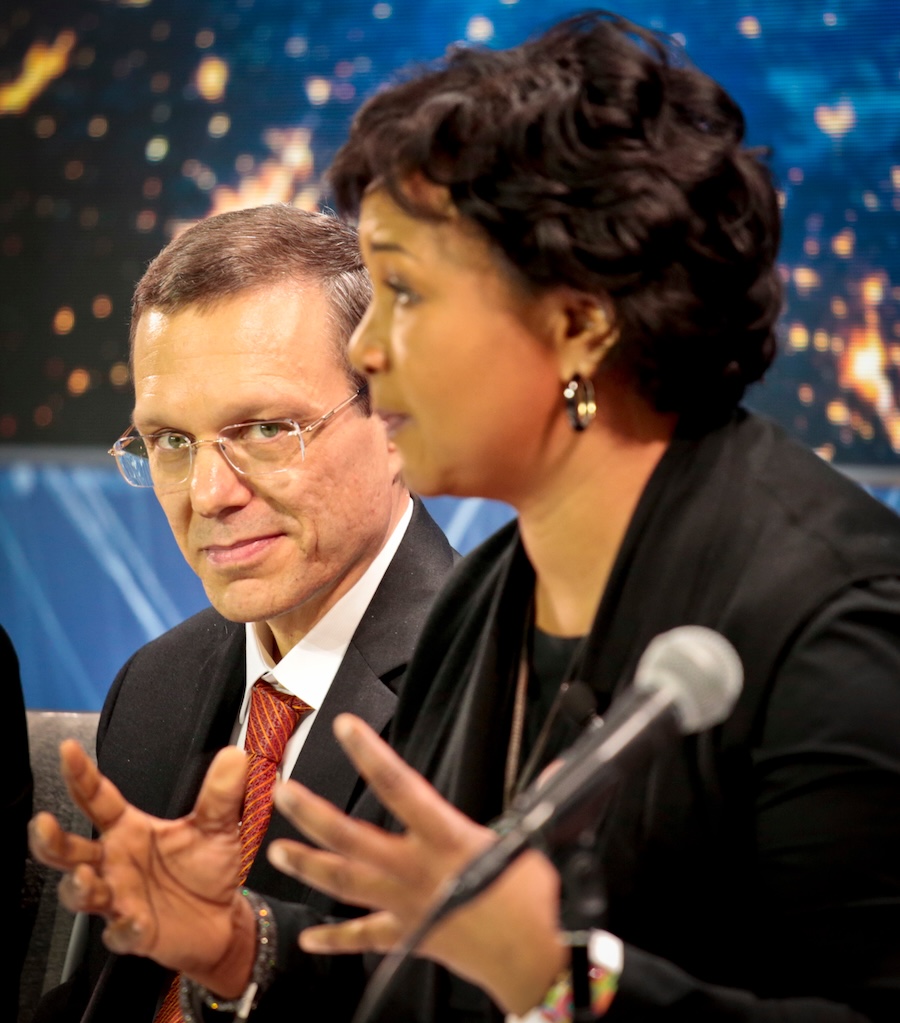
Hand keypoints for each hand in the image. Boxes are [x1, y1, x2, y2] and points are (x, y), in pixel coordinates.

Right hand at [28, 740, 256, 996]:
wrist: (222, 918)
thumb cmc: (208, 867)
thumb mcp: (219, 826)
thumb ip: (221, 795)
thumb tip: (233, 755)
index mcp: (129, 830)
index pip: (97, 799)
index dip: (81, 775)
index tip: (68, 749)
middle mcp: (115, 863)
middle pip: (68, 851)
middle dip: (50, 840)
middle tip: (42, 823)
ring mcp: (120, 898)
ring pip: (81, 894)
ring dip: (78, 886)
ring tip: (83, 875)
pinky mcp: (135, 933)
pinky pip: (120, 933)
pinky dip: (125, 928)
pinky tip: (135, 920)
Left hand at [268, 714, 566, 1014]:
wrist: (530, 965)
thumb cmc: (533, 904)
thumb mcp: (534, 843)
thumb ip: (537, 804)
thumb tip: (560, 770)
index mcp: (445, 839)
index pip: (400, 787)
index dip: (370, 755)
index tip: (346, 729)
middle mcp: (416, 870)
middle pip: (354, 839)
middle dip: (315, 816)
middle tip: (284, 792)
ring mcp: (405, 904)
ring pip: (345, 883)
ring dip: (309, 866)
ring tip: (275, 851)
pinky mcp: (408, 935)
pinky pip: (365, 938)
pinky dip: (336, 939)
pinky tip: (309, 939)